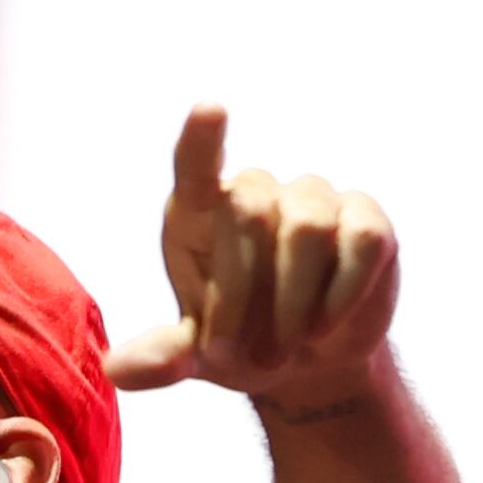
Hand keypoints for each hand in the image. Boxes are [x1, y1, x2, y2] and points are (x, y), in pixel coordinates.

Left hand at [102, 106, 400, 405]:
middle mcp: (254, 193)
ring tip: (287, 348)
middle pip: (248, 213)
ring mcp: (313, 199)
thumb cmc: (244, 344)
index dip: (203, 140)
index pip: (196, 166)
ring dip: (293, 304)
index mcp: (199, 213)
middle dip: (243, 296)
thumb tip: (116, 371)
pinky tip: (326, 326)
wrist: (311, 362)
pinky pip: (360, 242)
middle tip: (249, 357)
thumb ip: (164, 358)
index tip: (210, 110)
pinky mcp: (365, 219)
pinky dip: (342, 294)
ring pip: (306, 230)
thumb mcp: (200, 358)